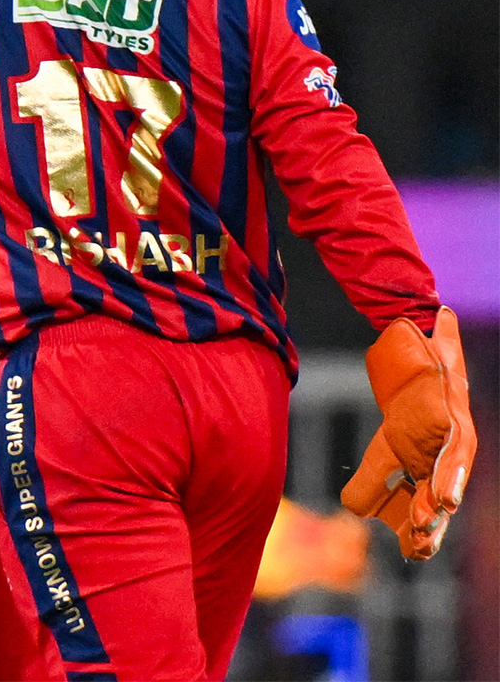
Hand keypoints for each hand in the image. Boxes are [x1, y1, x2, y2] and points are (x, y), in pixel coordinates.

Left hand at [342, 307, 474, 558]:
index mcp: (455, 430)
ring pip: (427, 503)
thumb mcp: (435, 355)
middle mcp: (446, 455)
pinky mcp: (409, 469)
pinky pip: (405, 498)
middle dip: (432, 514)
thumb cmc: (431, 366)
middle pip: (441, 489)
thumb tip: (439, 311)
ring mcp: (429, 466)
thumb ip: (439, 341)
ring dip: (422, 529)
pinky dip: (406, 522)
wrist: (423, 372)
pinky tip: (405, 546)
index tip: (443, 498)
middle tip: (420, 534)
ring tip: (415, 551)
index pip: (453, 457)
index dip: (448, 476)